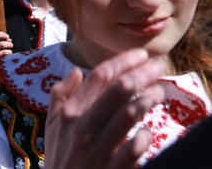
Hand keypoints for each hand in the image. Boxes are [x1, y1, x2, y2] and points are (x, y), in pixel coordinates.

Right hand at [0, 31, 12, 73]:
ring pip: (4, 52)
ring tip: (10, 52)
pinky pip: (3, 59)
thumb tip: (9, 40)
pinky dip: (8, 58)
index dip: (3, 35)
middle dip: (9, 44)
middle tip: (11, 45)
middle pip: (2, 44)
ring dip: (10, 52)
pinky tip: (8, 58)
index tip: (8, 37)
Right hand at [45, 48, 165, 168]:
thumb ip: (59, 95)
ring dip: (148, 99)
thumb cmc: (60, 156)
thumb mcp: (51, 124)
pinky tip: (147, 131)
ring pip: (129, 114)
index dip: (122, 61)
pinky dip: (145, 136)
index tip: (141, 54)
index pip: (98, 76)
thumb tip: (75, 71)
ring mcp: (98, 148)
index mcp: (69, 112)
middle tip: (158, 66)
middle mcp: (83, 127)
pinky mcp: (113, 168)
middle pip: (117, 90)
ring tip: (160, 91)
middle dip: (141, 74)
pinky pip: (135, 147)